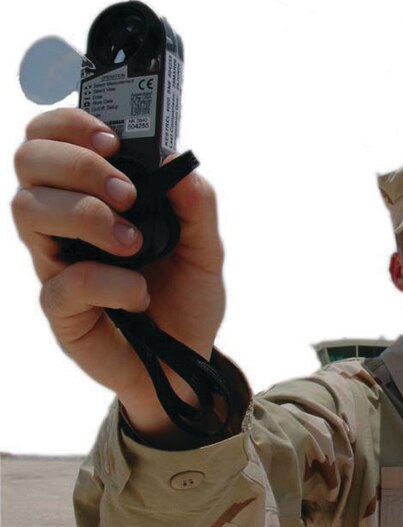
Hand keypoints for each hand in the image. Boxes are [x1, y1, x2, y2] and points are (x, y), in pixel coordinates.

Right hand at [12, 108, 224, 439]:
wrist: (184, 358)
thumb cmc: (186, 298)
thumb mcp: (206, 248)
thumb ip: (197, 205)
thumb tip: (177, 161)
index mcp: (96, 198)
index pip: (54, 140)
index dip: (70, 126)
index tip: (112, 140)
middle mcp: (67, 224)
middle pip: (30, 164)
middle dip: (79, 166)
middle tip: (127, 195)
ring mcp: (58, 265)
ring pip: (29, 212)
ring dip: (85, 216)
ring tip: (134, 243)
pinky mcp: (61, 310)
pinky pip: (63, 284)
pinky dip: (107, 282)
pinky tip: (139, 295)